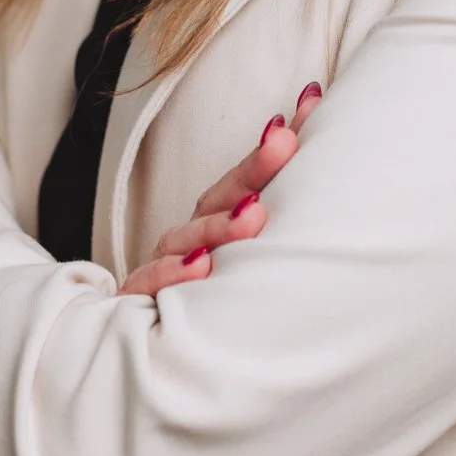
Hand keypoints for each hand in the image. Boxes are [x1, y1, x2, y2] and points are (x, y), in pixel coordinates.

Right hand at [118, 81, 322, 296]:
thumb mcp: (249, 260)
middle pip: (220, 197)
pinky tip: (202, 266)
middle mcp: (190, 237)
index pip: (249, 177)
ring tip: (254, 214)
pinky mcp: (138, 302)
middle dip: (254, 169)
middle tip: (284, 142)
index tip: (310, 102)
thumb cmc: (209, 302)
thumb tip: (316, 151)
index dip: (279, 143)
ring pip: (187, 238)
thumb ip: (277, 211)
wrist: (140, 352)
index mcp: (216, 221)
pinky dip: (174, 272)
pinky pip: (152, 282)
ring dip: (220, 224)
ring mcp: (162, 266)